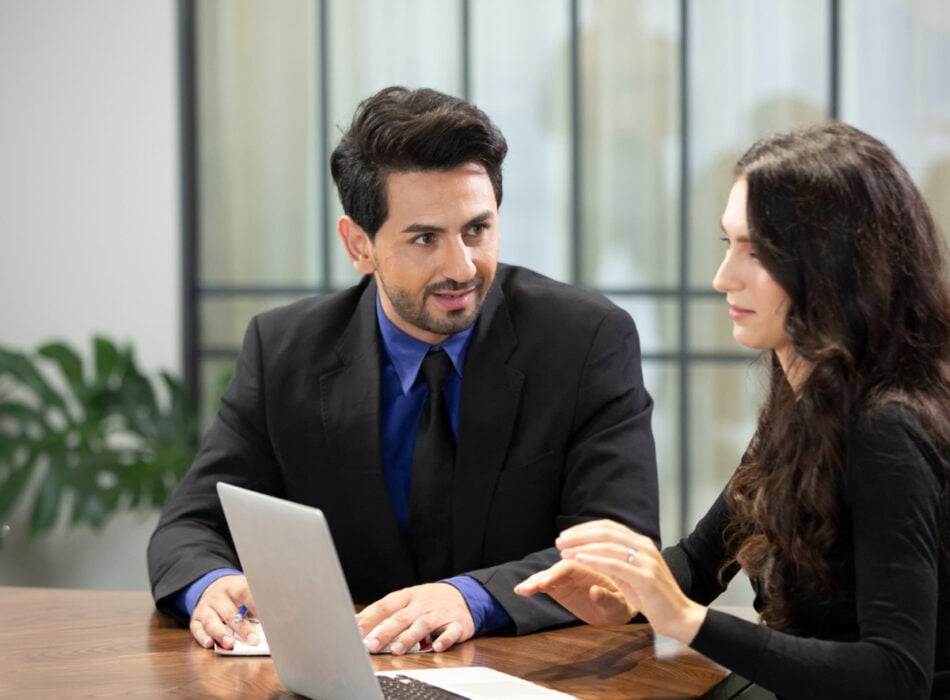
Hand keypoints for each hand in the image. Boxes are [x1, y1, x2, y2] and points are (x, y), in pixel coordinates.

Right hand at [189, 574, 260, 649]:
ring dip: (221, 634)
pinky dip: (202, 637)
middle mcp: (217, 596)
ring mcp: (205, 608)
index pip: (245, 594)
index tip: (266, 620)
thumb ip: (254, 606)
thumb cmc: (235, 594)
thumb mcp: (246, 592)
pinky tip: (209, 644)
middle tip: (253, 639)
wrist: (213, 586)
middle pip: (229, 612)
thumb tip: (270, 623)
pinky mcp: (195, 619)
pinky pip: (196, 629)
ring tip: (230, 644)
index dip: (255, 607)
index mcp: (234, 586)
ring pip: (211, 621)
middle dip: (242, 627)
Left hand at [357, 583, 475, 654]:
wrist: (463, 594)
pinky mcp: (457, 623)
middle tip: (371, 645)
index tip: (355, 630)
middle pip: (402, 617)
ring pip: (423, 624)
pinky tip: (437, 647)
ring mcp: (440, 613)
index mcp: (407, 596)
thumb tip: (356, 623)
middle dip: (386, 632)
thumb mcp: (407, 600)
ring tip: (397, 650)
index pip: (385, 606)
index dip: (370, 618)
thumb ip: (385, 611)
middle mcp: (422, 603)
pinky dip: (445, 639)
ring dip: (410, 637)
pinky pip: (451, 631)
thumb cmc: (427, 601)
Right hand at [514, 559, 637, 625]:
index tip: (546, 583)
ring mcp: (569, 578)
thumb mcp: (621, 605)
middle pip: (556, 569)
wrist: (622, 605)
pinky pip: (546, 584)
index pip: (571, 566)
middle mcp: (578, 569)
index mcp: (592, 568)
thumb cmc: (624, 603)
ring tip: (521, 589)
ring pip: (549, 575)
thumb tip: (595, 591)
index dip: (557, 573)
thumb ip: (609, 598)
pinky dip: (534, 585)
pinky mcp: (562, 586)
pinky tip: (521, 590)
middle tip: (527, 587)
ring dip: (534, 581)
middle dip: (541, 577)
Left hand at [556, 520, 706, 643]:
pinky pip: (615, 565)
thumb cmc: (653, 598)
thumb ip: (616, 561)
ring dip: (582, 546)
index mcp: (642, 543)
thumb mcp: (631, 574)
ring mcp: (646, 561)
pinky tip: (578, 560)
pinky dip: (594, 560)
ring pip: (608, 546)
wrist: (680, 617)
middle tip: (559, 540)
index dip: (585, 528)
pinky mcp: (646, 578)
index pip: (609, 527)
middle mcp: (645, 547)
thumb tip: (590, 552)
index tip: (566, 534)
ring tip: (564, 550)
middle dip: (579, 535)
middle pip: (606, 532)